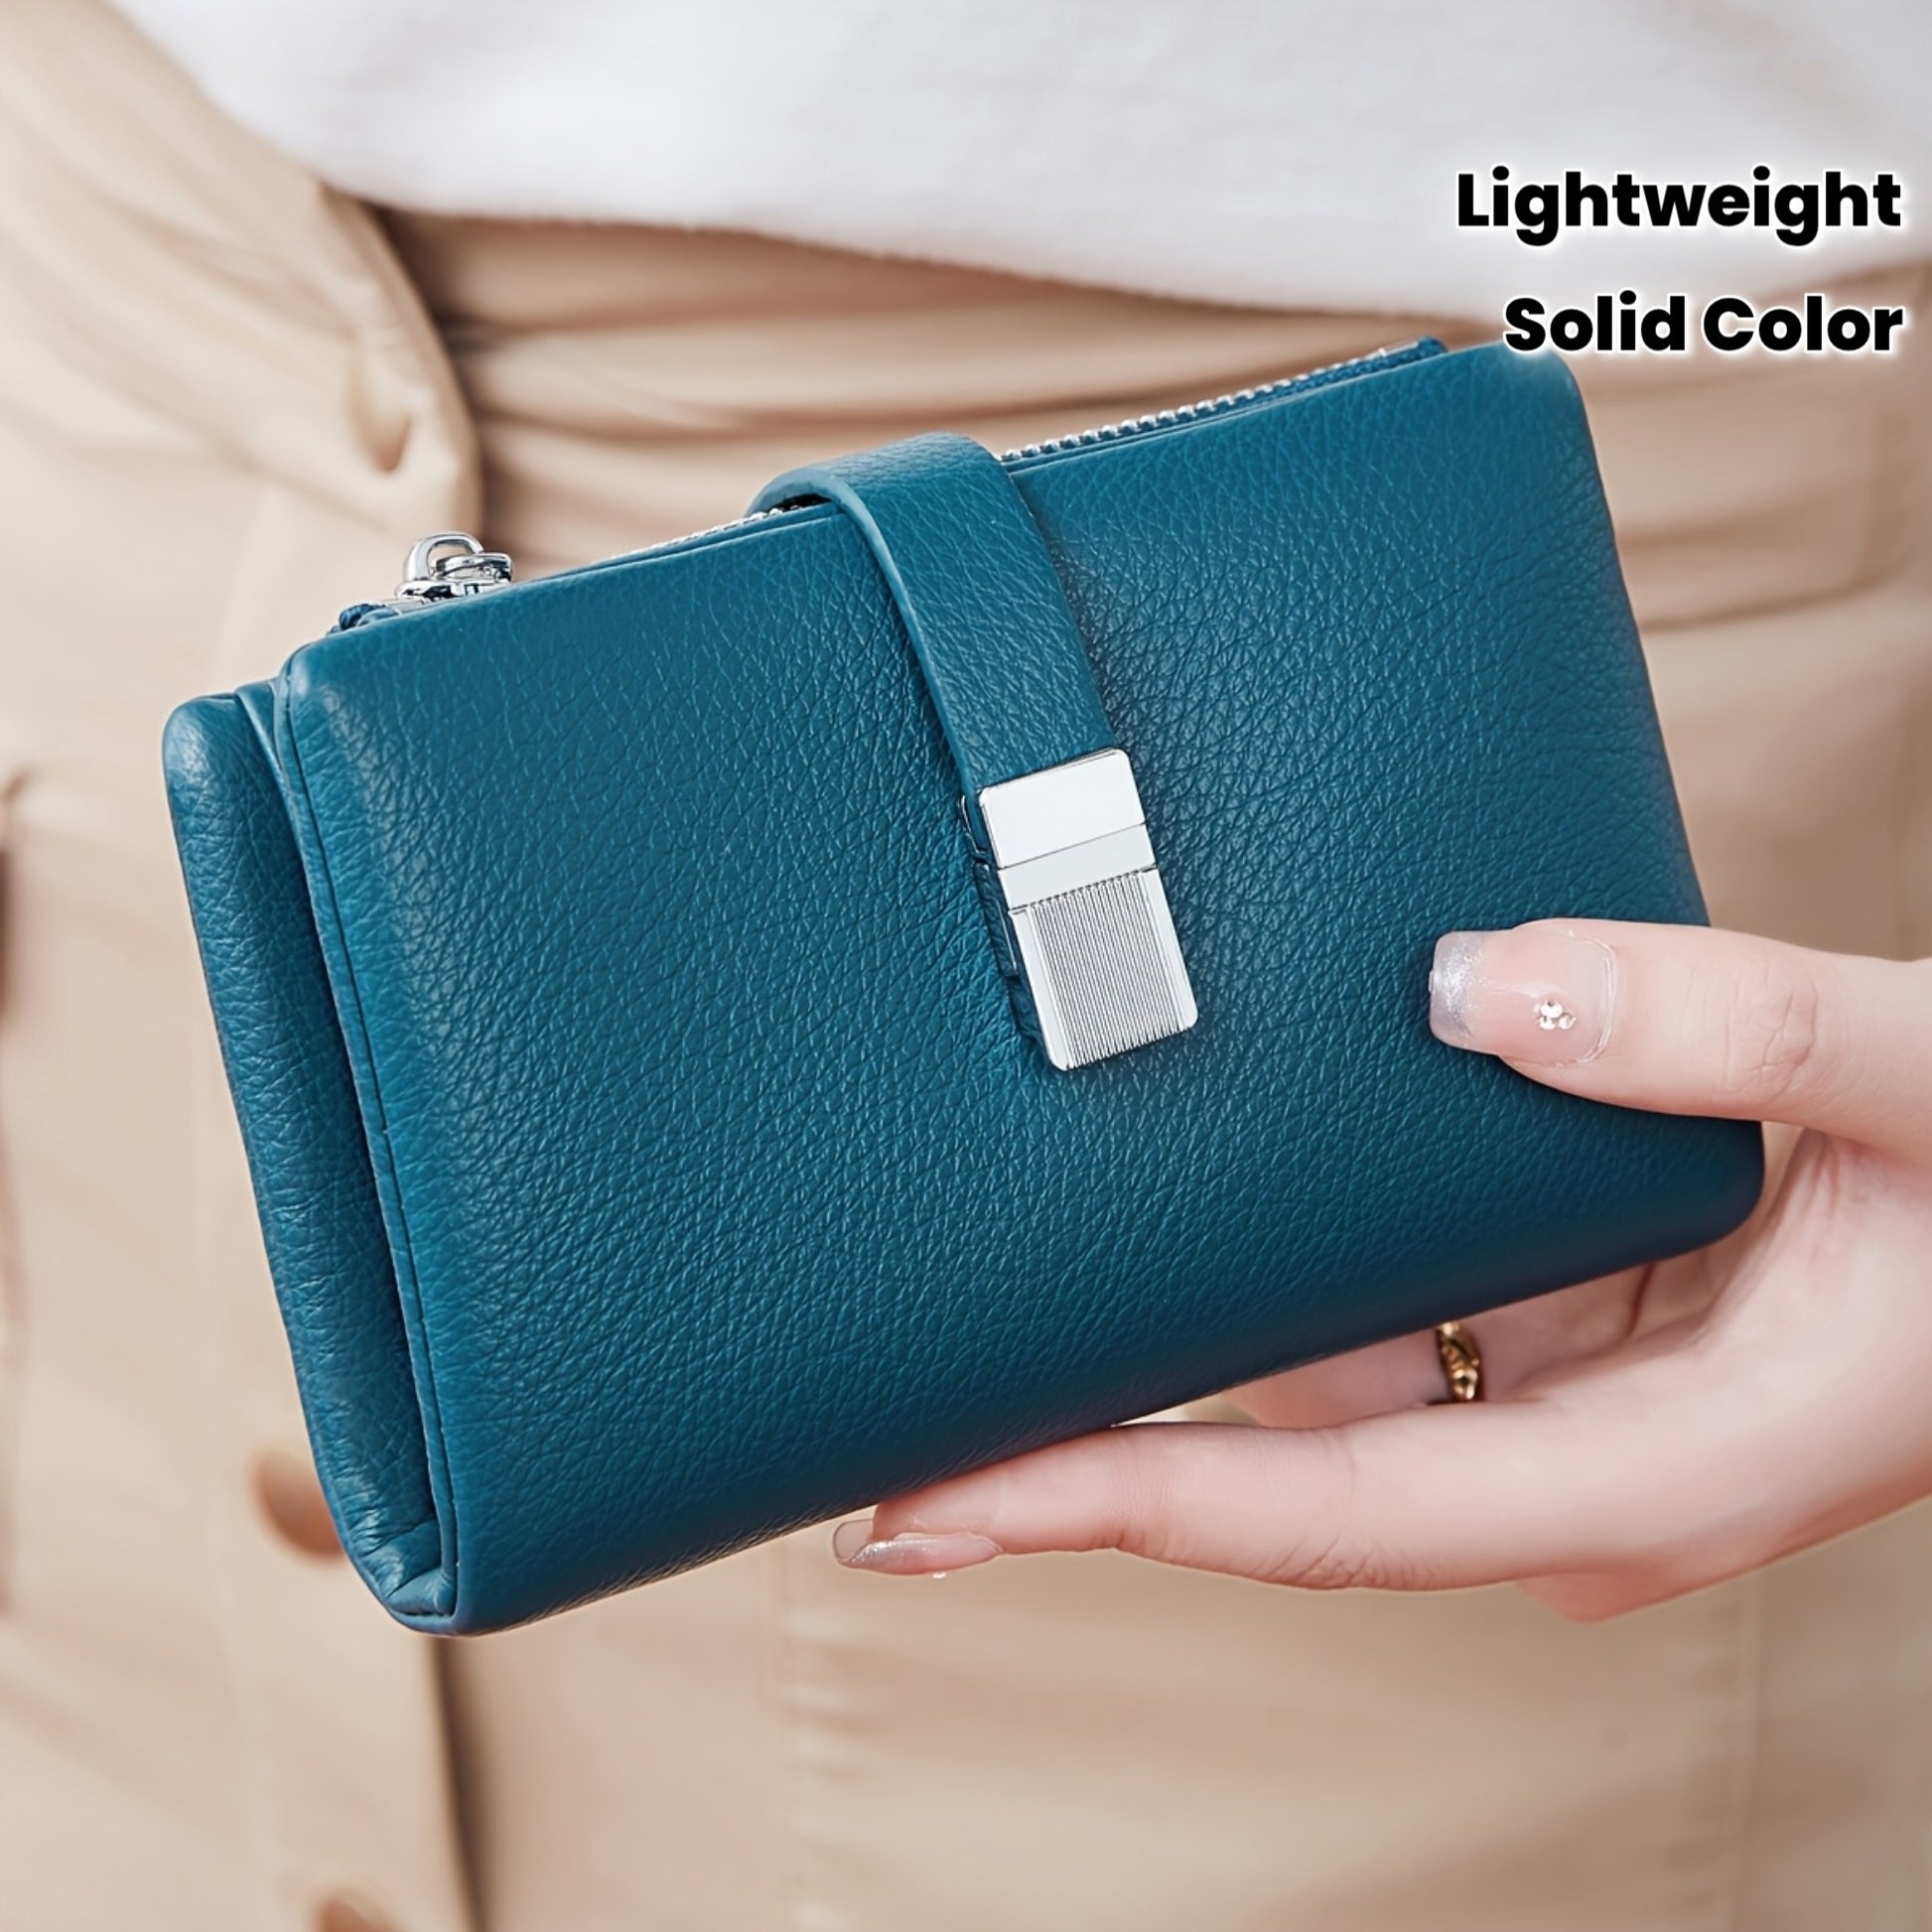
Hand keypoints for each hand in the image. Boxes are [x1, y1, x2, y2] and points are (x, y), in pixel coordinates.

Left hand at [831, 920, 1931, 1618]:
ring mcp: (1560, 1403)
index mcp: (1644, 1475)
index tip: (925, 1507)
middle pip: (1275, 1460)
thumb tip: (1480, 988)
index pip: (1324, 1511)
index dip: (1114, 1505)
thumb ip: (1728, 1033)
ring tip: (1006, 1256)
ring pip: (1323, 1372)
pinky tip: (1200, 1186)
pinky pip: (1388, 1302)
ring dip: (1189, 1313)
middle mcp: (1569, 1468)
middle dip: (1090, 1429)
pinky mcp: (1564, 1333)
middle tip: (889, 1389)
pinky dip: (1294, 1249)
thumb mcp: (1921, 1093)